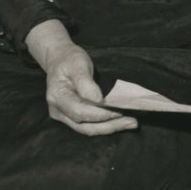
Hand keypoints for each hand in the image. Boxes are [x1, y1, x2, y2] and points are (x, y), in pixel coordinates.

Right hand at [26, 19, 137, 135]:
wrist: (60, 60)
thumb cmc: (69, 60)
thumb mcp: (78, 64)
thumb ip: (86, 83)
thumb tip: (98, 101)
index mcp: (57, 96)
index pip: (80, 112)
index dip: (100, 114)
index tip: (119, 111)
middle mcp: (58, 111)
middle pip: (85, 126)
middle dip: (109, 125)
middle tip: (132, 122)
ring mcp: (64, 116)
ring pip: (88, 129)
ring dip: (110, 128)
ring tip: (131, 123)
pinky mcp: (71, 118)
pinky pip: (89, 125)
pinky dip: (105, 125)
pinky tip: (120, 121)